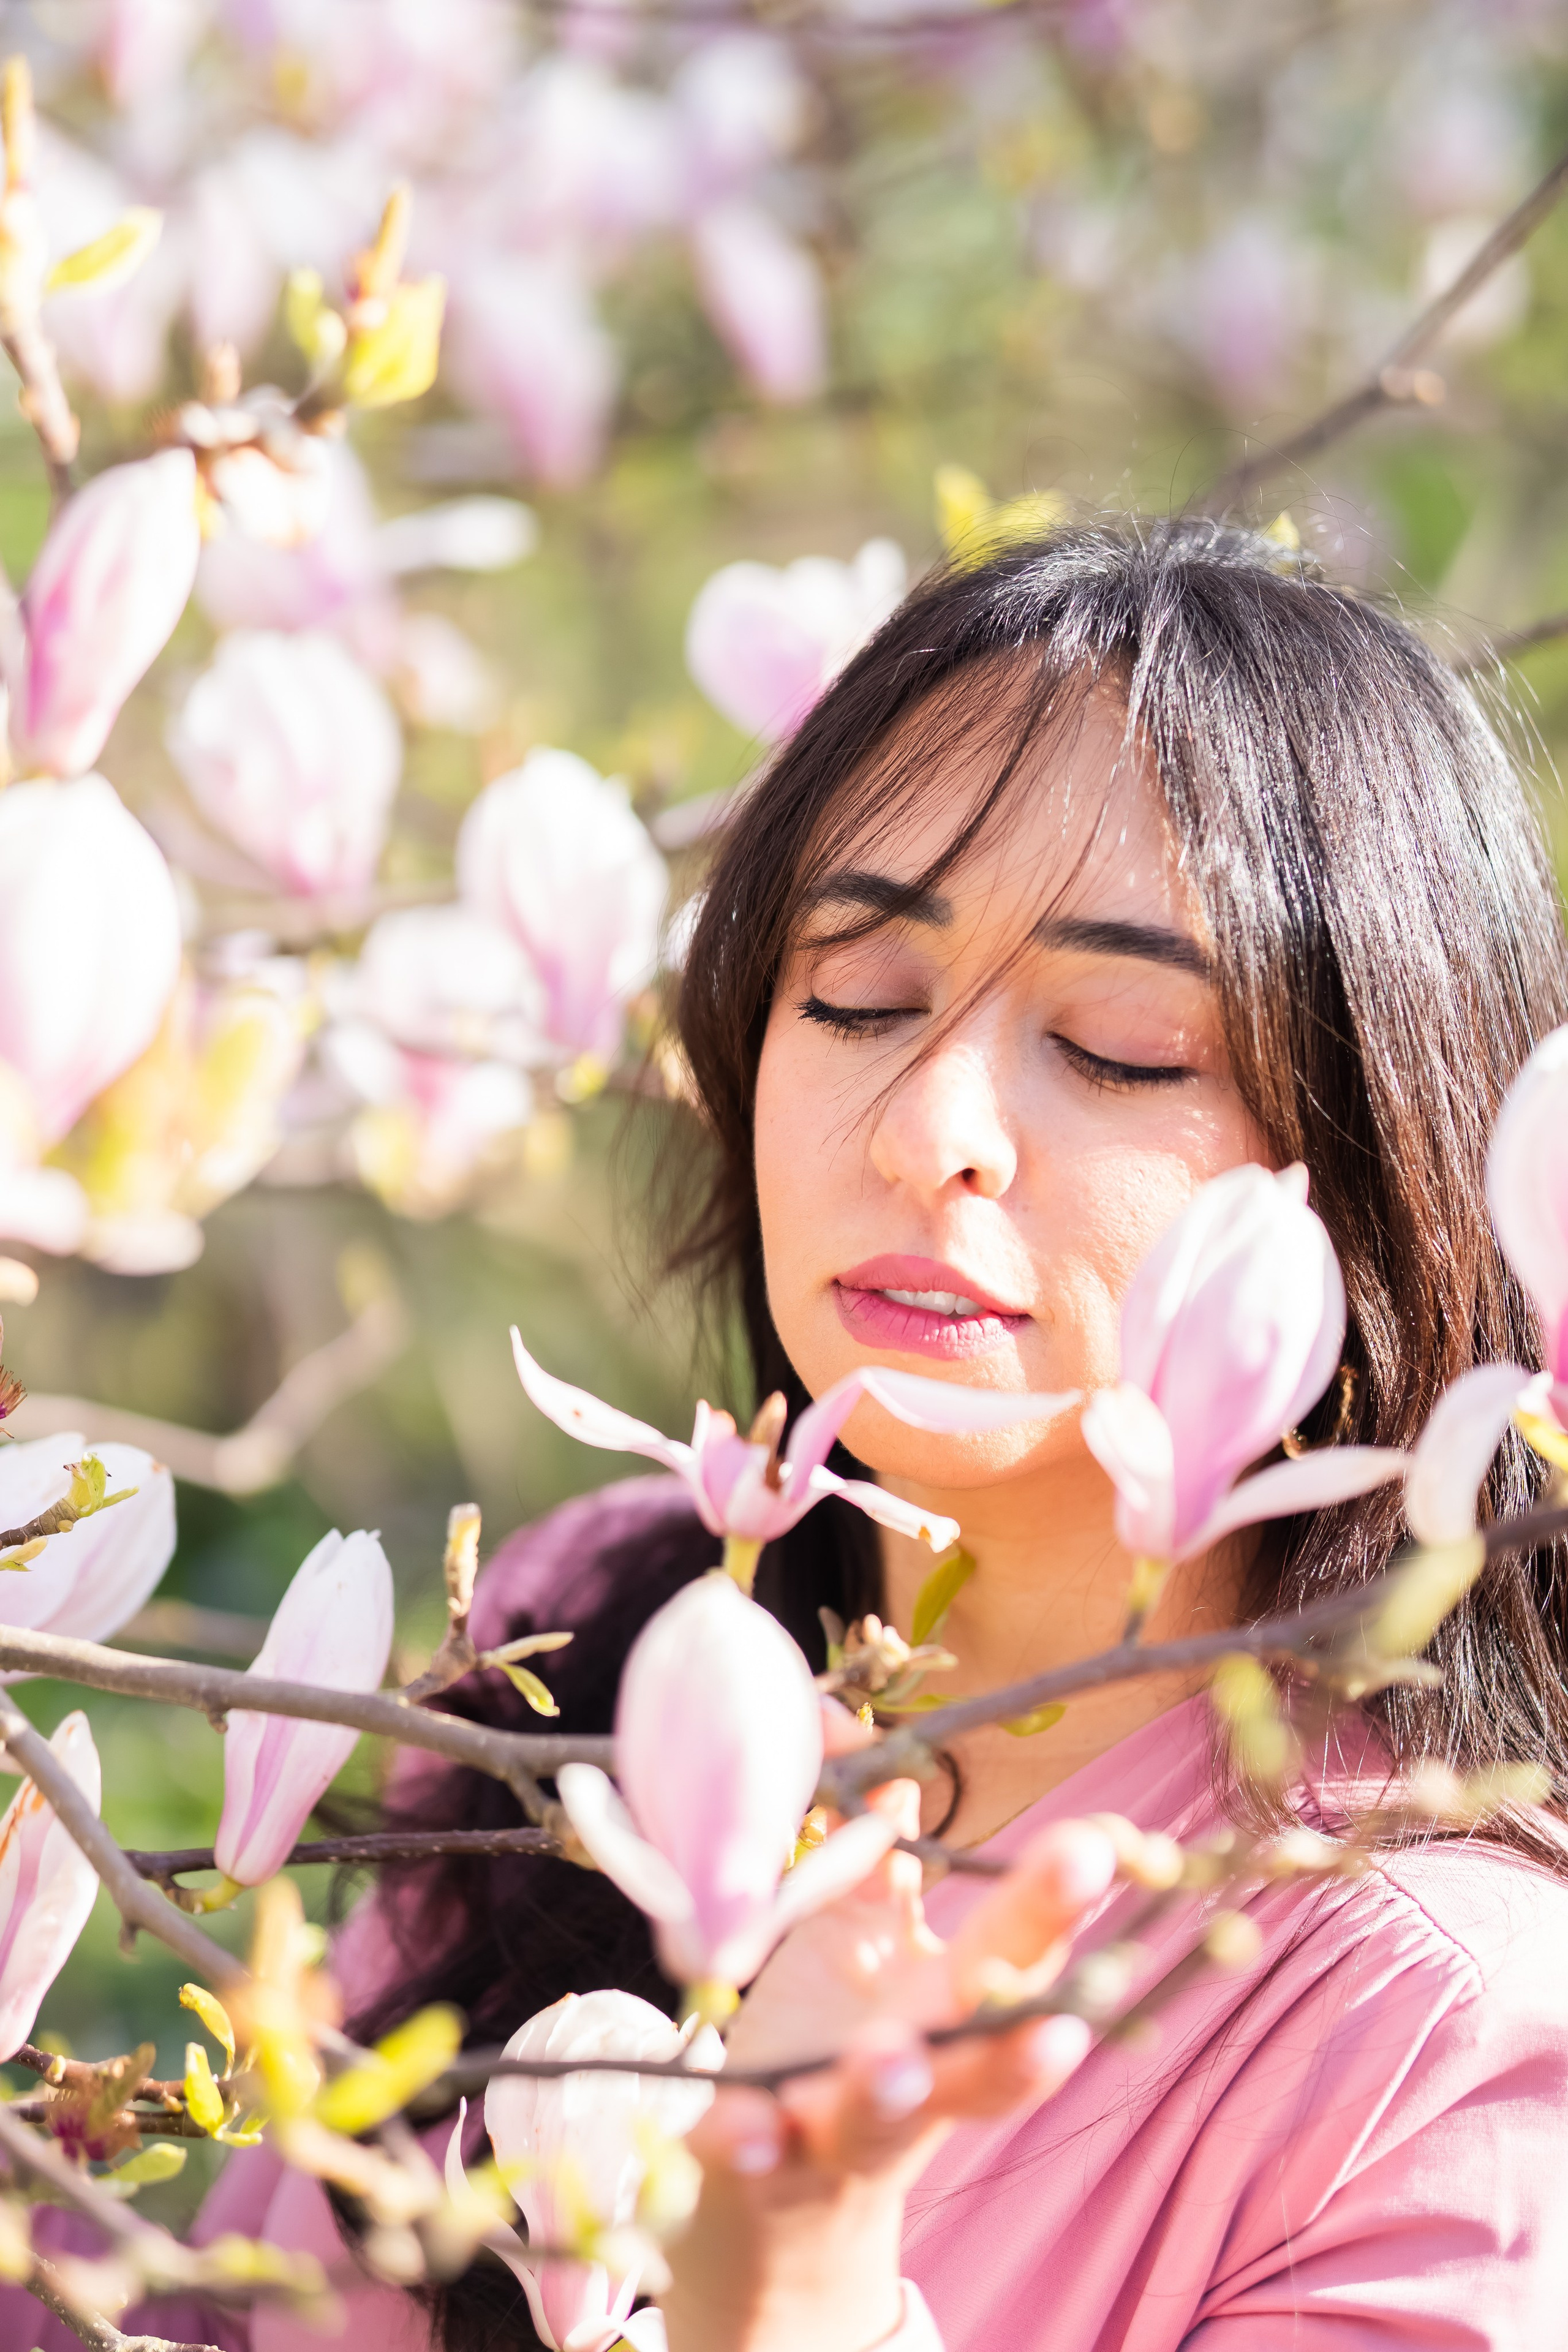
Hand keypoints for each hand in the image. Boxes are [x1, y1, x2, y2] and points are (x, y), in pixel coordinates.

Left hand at [658, 1760, 1115, 2351]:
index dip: (1070, 1900)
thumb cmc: (833, 2039)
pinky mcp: (762, 2165)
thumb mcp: (860, 1934)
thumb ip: (874, 1842)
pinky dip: (748, 2140)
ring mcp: (844, 2125)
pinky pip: (754, 2156)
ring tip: (895, 2057)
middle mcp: (923, 2071)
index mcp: (956, 2002)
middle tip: (1060, 1999)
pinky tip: (745, 2123)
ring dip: (895, 2085)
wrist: (769, 2205)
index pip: (1033, 1951)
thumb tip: (863, 1731)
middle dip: (1027, 2012)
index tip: (1110, 1842)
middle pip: (987, 2043)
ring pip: (886, 2114)